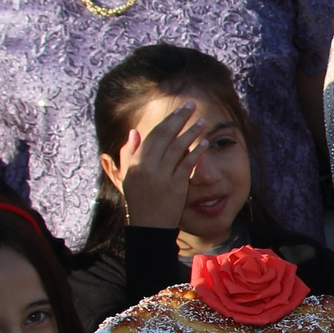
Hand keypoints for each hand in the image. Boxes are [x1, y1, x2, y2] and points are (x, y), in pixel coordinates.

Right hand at [109, 103, 202, 231]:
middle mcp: (147, 166)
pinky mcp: (175, 186)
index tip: (179, 111)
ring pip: (178, 148)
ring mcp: (161, 176)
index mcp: (136, 162)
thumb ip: (128, 153)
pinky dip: (196, 152)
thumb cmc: (139, 200)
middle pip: (166, 136)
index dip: (168, 121)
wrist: (148, 226)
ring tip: (203, 122)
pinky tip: (205, 143)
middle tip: (192, 106)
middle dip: (180, 118)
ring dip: (191, 132)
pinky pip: (187, 165)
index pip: (153, 135)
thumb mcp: (128, 176)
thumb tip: (133, 132)